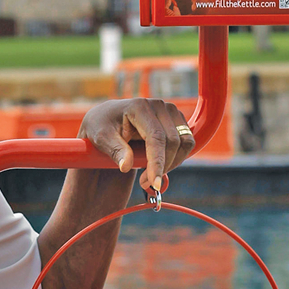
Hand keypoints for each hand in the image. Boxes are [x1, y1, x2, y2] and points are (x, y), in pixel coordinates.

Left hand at [76, 99, 196, 192]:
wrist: (107, 118)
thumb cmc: (102, 126)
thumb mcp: (101, 138)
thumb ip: (115, 150)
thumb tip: (126, 166)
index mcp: (139, 107)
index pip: (156, 137)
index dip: (157, 162)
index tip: (154, 183)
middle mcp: (158, 105)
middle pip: (173, 142)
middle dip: (162, 167)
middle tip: (145, 183)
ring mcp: (170, 111)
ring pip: (184, 143)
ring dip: (172, 164)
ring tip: (151, 176)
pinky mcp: (177, 120)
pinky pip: (186, 142)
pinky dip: (176, 158)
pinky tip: (160, 166)